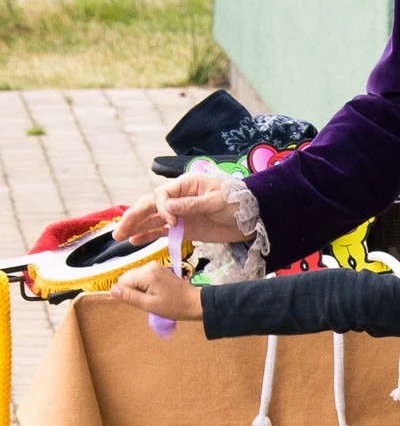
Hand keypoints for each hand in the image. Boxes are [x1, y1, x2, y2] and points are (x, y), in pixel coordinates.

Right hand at [110, 262, 203, 322]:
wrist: (195, 303)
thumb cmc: (174, 306)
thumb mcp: (149, 305)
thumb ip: (129, 296)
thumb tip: (111, 290)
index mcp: (146, 272)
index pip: (122, 280)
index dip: (128, 294)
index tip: (141, 301)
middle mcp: (149, 265)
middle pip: (128, 277)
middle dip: (134, 290)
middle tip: (149, 300)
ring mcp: (155, 266)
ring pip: (135, 278)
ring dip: (140, 289)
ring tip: (155, 297)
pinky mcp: (160, 269)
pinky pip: (144, 277)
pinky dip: (147, 286)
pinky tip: (158, 293)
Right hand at [113, 172, 243, 247]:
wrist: (253, 218)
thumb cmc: (238, 203)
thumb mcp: (217, 202)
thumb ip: (192, 205)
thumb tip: (167, 208)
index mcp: (186, 185)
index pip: (162, 194)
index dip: (161, 208)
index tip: (171, 223)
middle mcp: (179, 198)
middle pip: (150, 205)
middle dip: (134, 217)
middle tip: (120, 230)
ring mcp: (180, 214)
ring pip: (152, 219)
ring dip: (135, 227)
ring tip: (119, 236)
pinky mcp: (184, 228)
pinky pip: (162, 231)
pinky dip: (148, 234)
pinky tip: (134, 240)